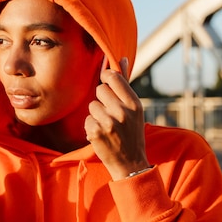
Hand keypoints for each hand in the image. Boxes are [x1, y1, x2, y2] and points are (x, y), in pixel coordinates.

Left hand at [85, 57, 149, 180]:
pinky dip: (92, 127)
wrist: (130, 164)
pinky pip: (87, 119)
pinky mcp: (96, 132)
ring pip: (92, 105)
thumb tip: (122, 58)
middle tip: (111, 113)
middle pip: (100, 90)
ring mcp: (109, 122)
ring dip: (96, 114)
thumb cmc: (132, 132)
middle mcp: (123, 111)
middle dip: (102, 100)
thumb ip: (125, 84)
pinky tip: (102, 135)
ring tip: (107, 126)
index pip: (113, 77)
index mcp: (134, 103)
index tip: (106, 81)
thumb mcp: (134, 109)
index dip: (106, 77)